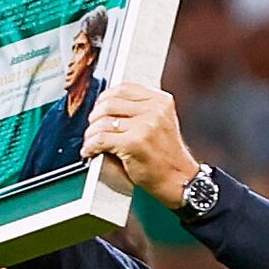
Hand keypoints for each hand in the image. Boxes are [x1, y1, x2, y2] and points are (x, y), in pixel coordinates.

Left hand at [82, 80, 199, 199]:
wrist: (178, 179)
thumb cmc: (166, 156)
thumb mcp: (159, 123)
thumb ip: (138, 110)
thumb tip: (104, 105)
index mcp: (161, 101)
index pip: (123, 88)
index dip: (105, 98)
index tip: (99, 108)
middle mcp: (155, 110)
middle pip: (110, 103)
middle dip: (95, 117)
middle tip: (93, 128)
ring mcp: (145, 126)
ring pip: (103, 122)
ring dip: (91, 134)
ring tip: (91, 142)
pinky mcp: (134, 143)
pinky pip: (101, 139)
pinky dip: (90, 146)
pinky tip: (91, 151)